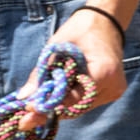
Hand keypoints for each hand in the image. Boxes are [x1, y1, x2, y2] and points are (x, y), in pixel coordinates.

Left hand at [25, 7, 128, 128]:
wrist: (106, 23)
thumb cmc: (80, 30)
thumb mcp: (57, 48)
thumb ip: (41, 74)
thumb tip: (24, 98)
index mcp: (104, 72)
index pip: (75, 97)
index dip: (50, 104)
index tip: (28, 108)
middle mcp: (114, 86)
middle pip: (77, 106)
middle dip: (52, 109)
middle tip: (27, 115)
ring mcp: (115, 91)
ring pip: (81, 107)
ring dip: (61, 105)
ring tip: (40, 103)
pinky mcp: (113, 92)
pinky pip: (87, 102)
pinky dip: (70, 100)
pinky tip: (58, 95)